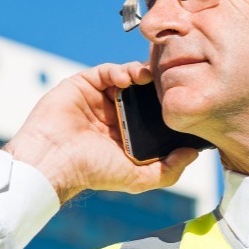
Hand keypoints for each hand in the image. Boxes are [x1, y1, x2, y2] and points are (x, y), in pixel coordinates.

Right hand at [5, 61, 200, 202]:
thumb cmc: (92, 172)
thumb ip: (169, 170)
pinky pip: (105, 71)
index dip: (167, 105)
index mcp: (127, 133)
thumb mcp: (138, 178)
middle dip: (157, 85)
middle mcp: (114, 114)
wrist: (54, 161)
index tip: (183, 99)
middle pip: (142, 91)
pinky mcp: (82, 85)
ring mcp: (98, 98)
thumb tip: (193, 155)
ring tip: (150, 77)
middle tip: (171, 80)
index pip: (153, 112)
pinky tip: (128, 78)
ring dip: (141, 74)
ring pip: (126, 77)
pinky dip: (119, 70)